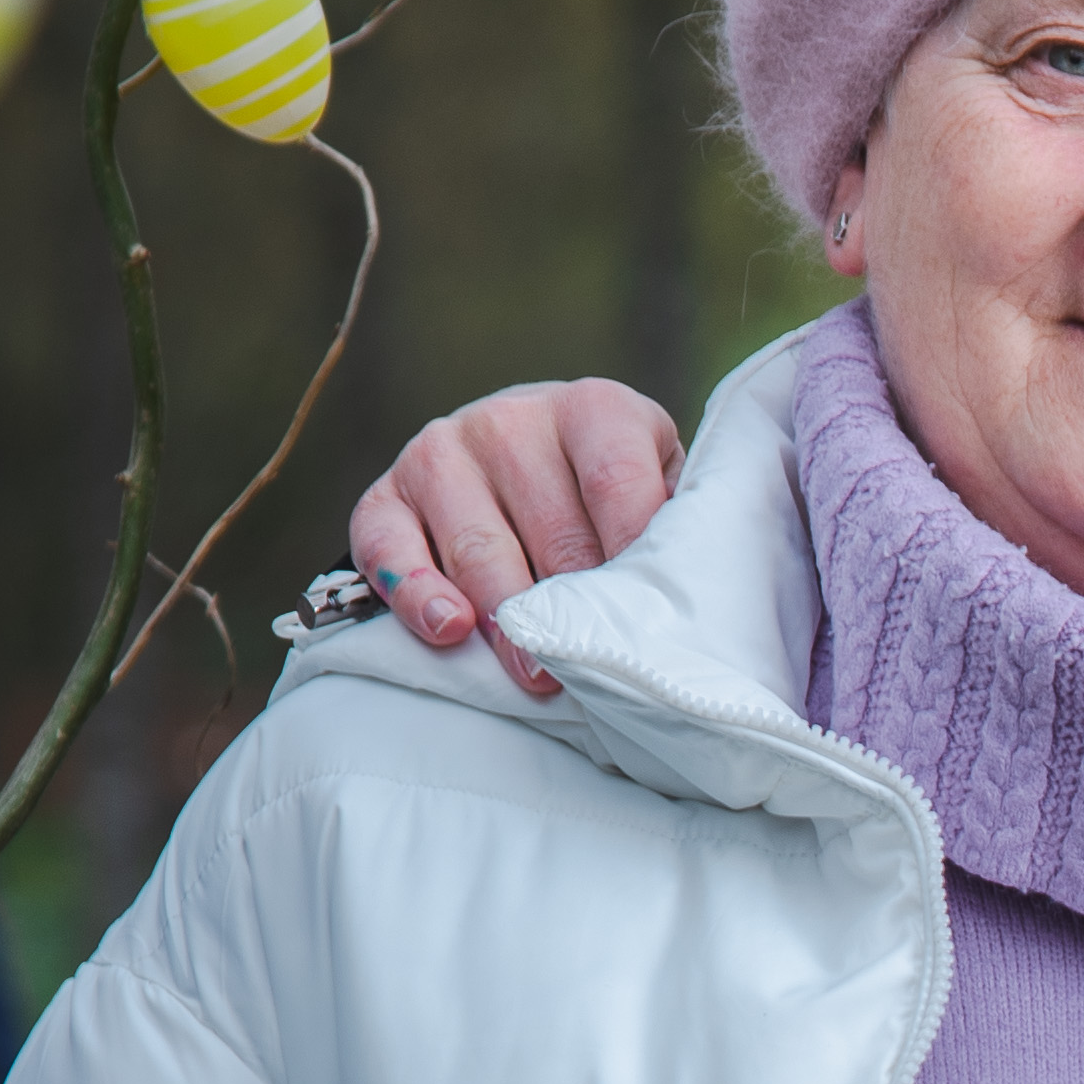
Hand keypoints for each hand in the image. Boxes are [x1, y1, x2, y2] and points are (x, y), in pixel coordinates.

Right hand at [347, 380, 682, 703]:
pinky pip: (392, 549)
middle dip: (576, 609)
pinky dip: (417, 594)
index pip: (616, 483)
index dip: (632, 556)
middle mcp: (513, 418)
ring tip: (537, 675)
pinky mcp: (387, 492)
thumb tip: (696, 584)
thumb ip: (678, 522)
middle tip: (595, 670)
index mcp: (595, 409)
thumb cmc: (609, 495)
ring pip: (480, 548)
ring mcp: (444, 450)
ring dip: (509, 619)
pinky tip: (449, 631)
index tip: (646, 620)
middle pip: (552, 529)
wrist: (523, 459)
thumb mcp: (661, 487)